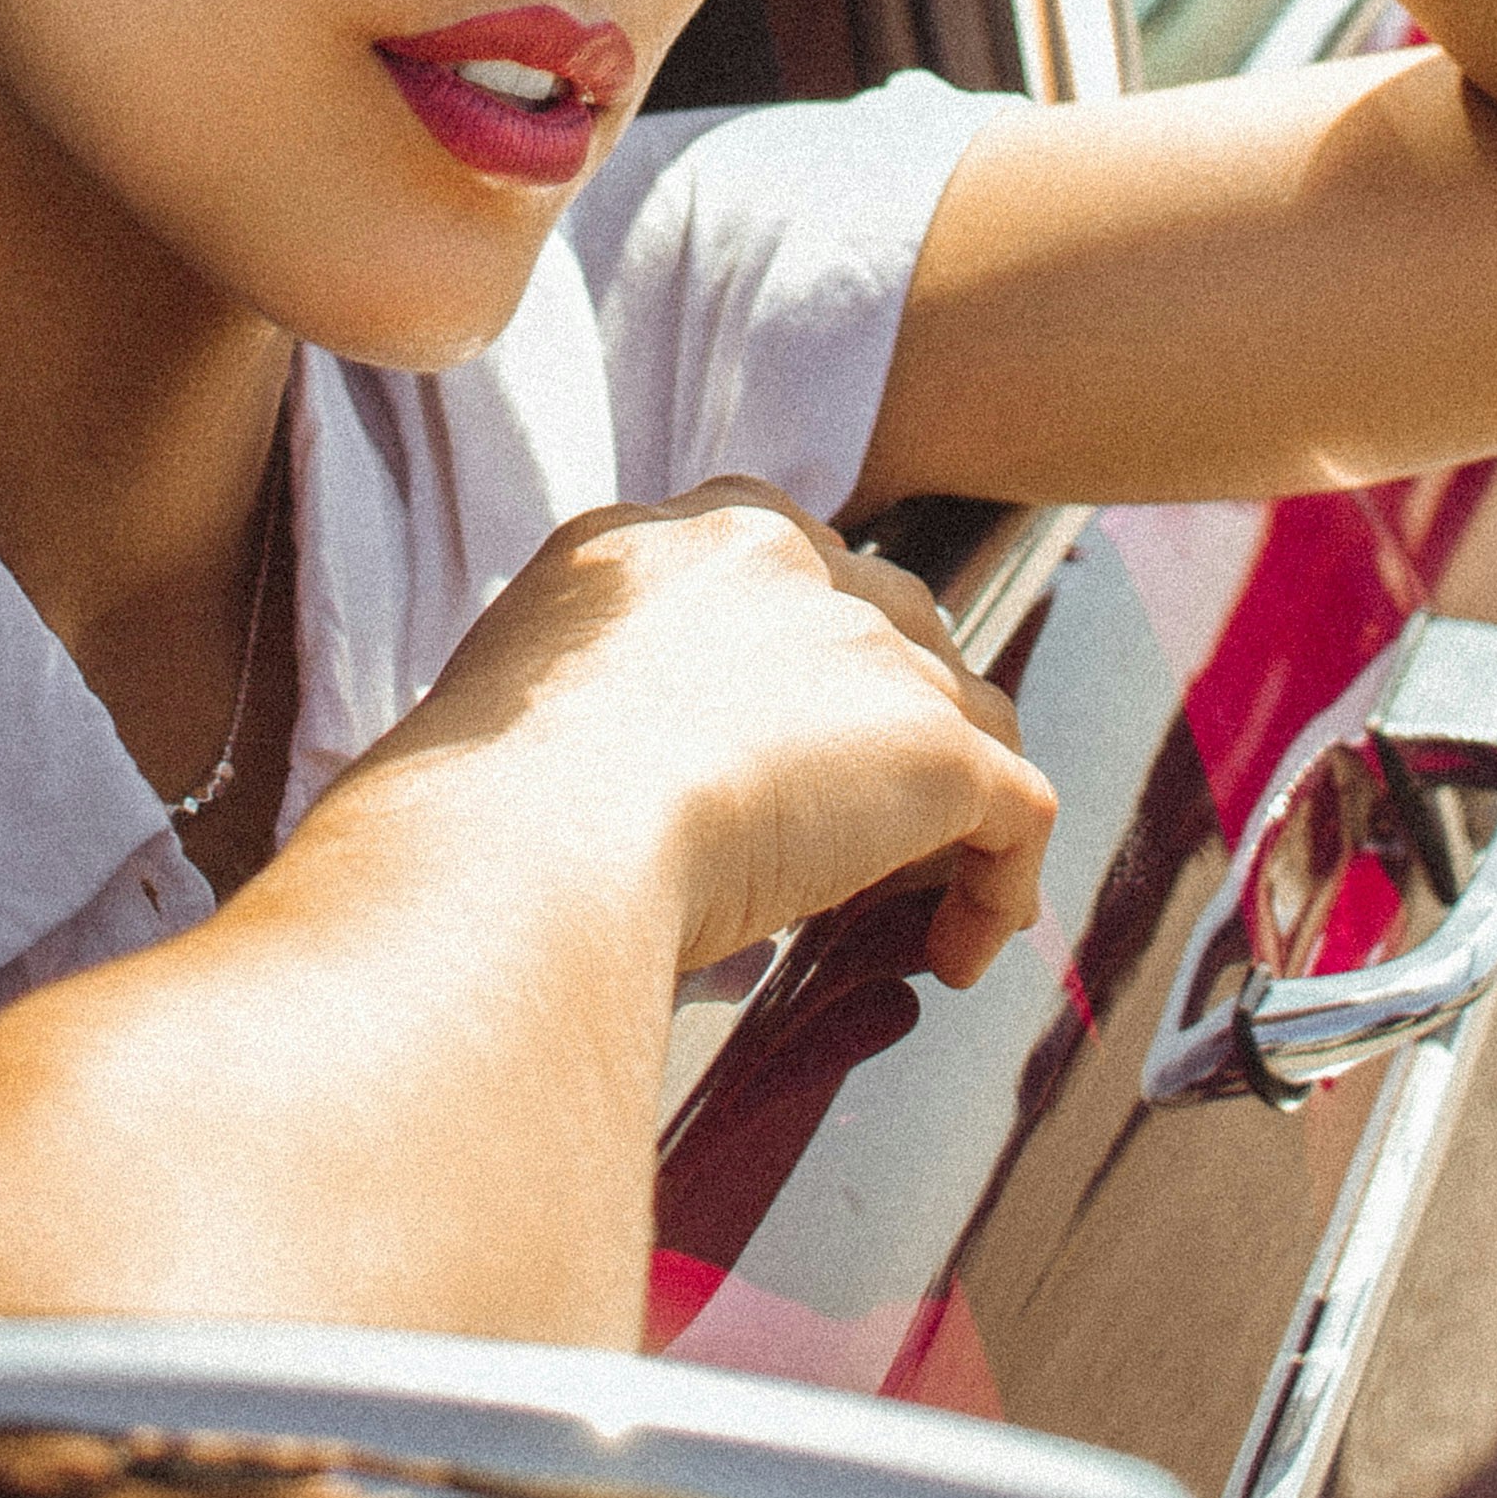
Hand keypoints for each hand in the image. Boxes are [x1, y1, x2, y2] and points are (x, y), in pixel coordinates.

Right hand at [387, 478, 1054, 991]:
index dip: (798, 654)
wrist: (533, 841)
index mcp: (660, 543)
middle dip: (888, 713)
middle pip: (885, 617)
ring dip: (946, 801)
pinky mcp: (930, 743)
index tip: (780, 739)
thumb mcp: (524, 712)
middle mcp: (775, 560)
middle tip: (856, 824)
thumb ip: (591, 705)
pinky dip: (999, 886)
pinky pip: (1014, 809)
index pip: (776, 565)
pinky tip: (957, 955)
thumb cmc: (482, 814)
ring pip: (960, 707)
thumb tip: (613, 779)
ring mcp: (862, 644)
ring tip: (914, 897)